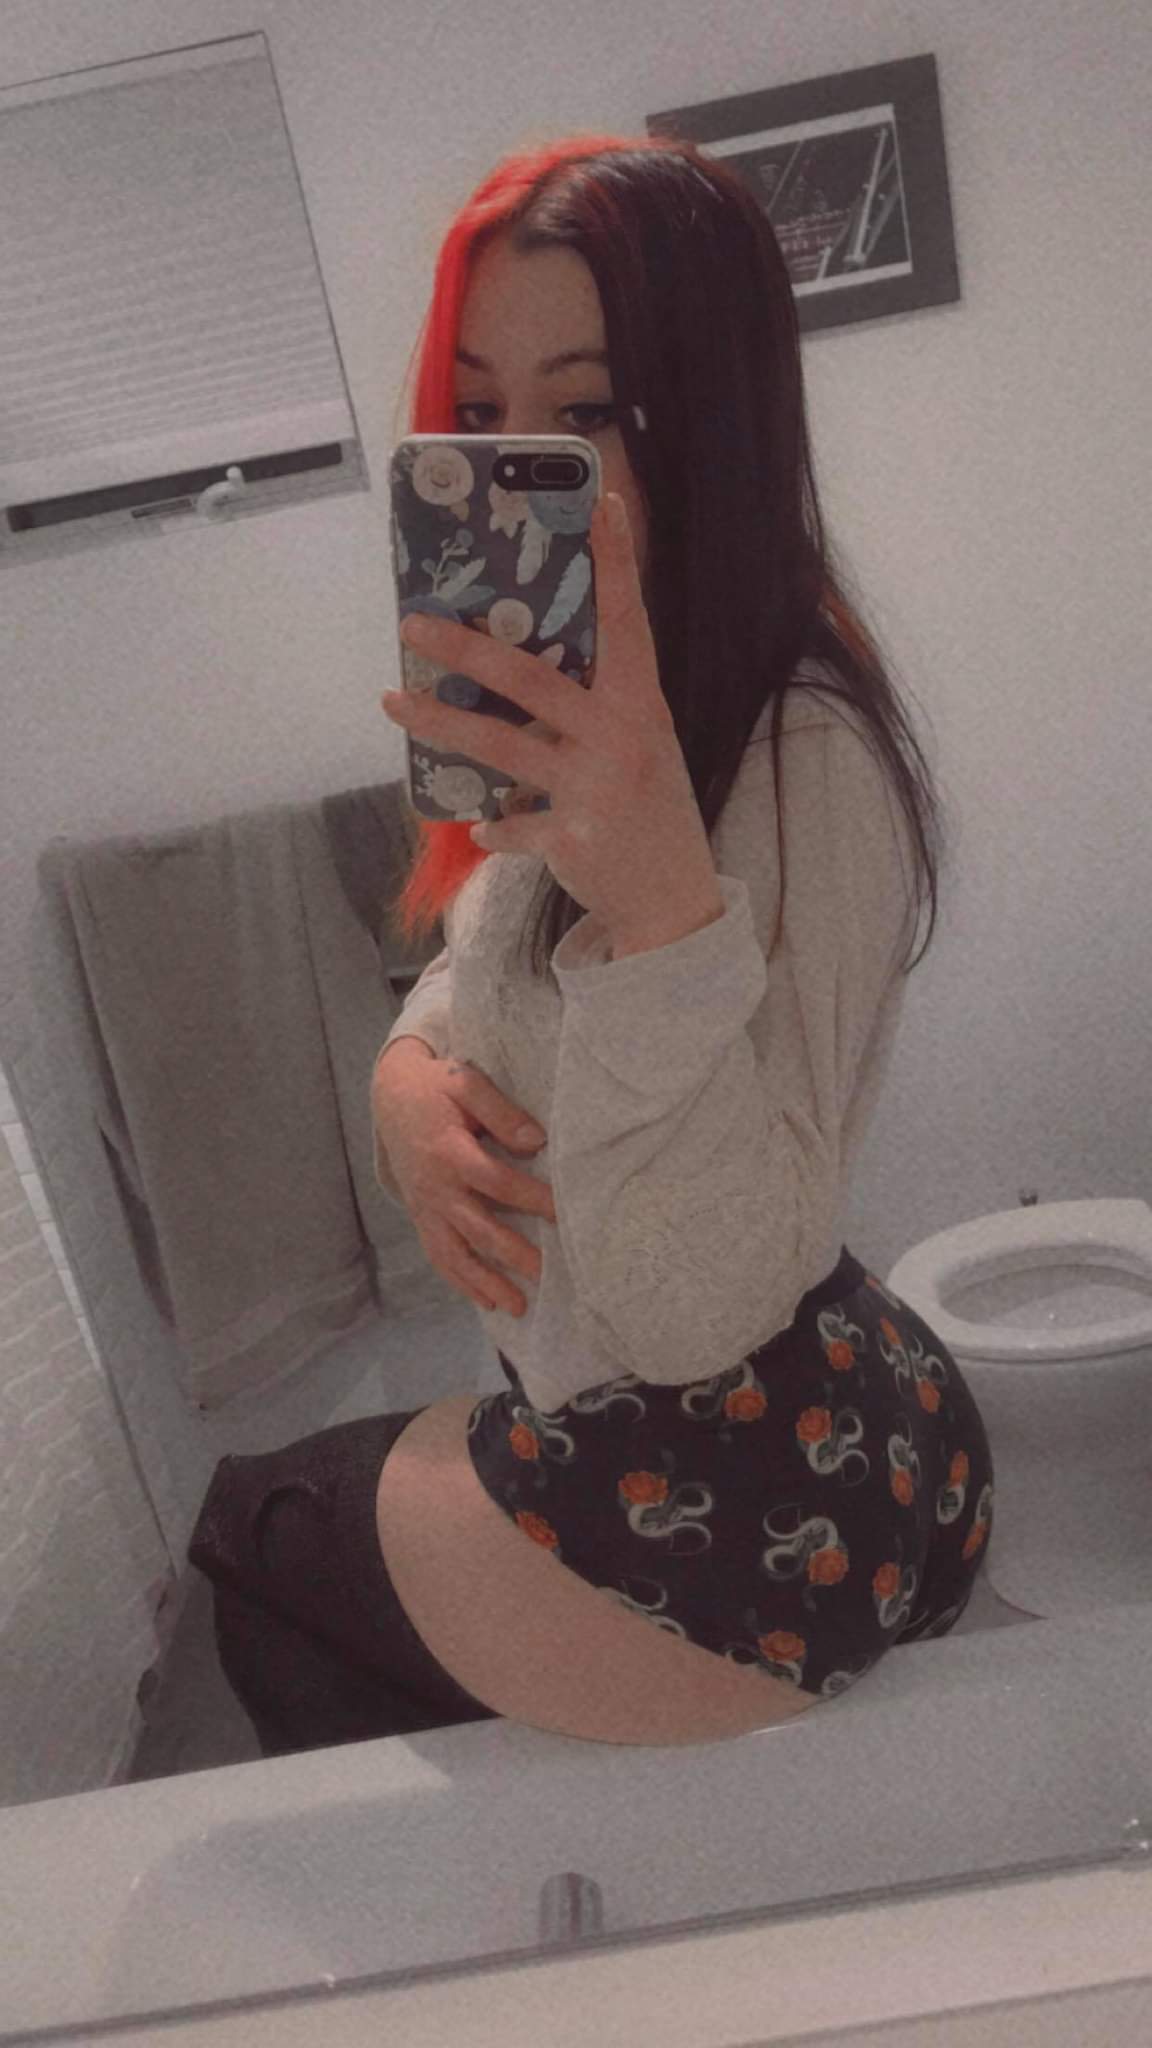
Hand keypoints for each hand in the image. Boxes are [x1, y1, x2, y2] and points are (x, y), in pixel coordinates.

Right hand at [373, 1052, 556, 1316]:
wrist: (390, 1095)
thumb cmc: (435, 1087)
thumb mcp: (466, 1083)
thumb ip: (501, 1112)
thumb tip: (537, 1141)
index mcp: (450, 1153)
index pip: (498, 1182)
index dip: (531, 1199)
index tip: (562, 1214)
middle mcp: (436, 1188)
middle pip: (479, 1228)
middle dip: (514, 1255)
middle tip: (548, 1275)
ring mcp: (426, 1207)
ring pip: (456, 1253)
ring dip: (486, 1282)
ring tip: (518, 1306)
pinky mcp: (420, 1216)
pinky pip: (438, 1255)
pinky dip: (460, 1281)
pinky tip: (485, 1300)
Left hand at [381, 493, 723, 942]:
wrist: (676, 903)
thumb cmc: (650, 809)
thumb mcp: (639, 745)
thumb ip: (594, 706)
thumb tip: (518, 666)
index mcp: (642, 703)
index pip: (629, 619)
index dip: (616, 561)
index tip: (604, 502)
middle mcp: (622, 736)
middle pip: (531, 678)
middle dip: (465, 648)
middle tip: (411, 625)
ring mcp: (596, 788)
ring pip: (501, 745)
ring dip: (440, 722)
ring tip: (391, 704)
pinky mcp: (573, 838)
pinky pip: (513, 823)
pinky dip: (495, 823)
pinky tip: (478, 821)